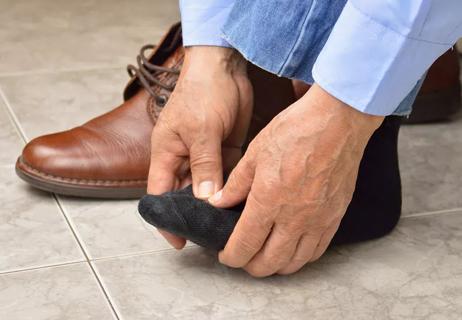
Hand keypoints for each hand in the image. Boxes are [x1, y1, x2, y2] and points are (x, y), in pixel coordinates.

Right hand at [147, 47, 252, 248]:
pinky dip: (232, 188)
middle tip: (214, 236)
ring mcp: (205, 155)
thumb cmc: (202, 92)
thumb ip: (204, 165)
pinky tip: (244, 202)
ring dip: (217, 203)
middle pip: (185, 195)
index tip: (179, 242)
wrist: (224, 67)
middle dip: (196, 214)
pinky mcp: (225, 150)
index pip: (159, 194)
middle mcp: (183, 158)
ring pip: (208, 188)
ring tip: (231, 224)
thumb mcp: (200, 130)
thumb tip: (206, 200)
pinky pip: (227, 176)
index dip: (166, 219)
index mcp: (166, 154)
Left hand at [209, 84, 383, 276]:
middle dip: (250, 266)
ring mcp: (318, 220)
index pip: (244, 245)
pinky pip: (317, 251)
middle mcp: (294, 217)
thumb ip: (236, 184)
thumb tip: (219, 204)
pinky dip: (301, 257)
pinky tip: (293, 248)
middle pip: (268, 263)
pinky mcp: (335, 217)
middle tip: (243, 256)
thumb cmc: (296, 131)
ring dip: (275, 266)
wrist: (338, 121)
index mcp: (268, 200)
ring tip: (265, 256)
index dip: (230, 256)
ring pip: (294, 263)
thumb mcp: (255, 153)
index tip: (225, 254)